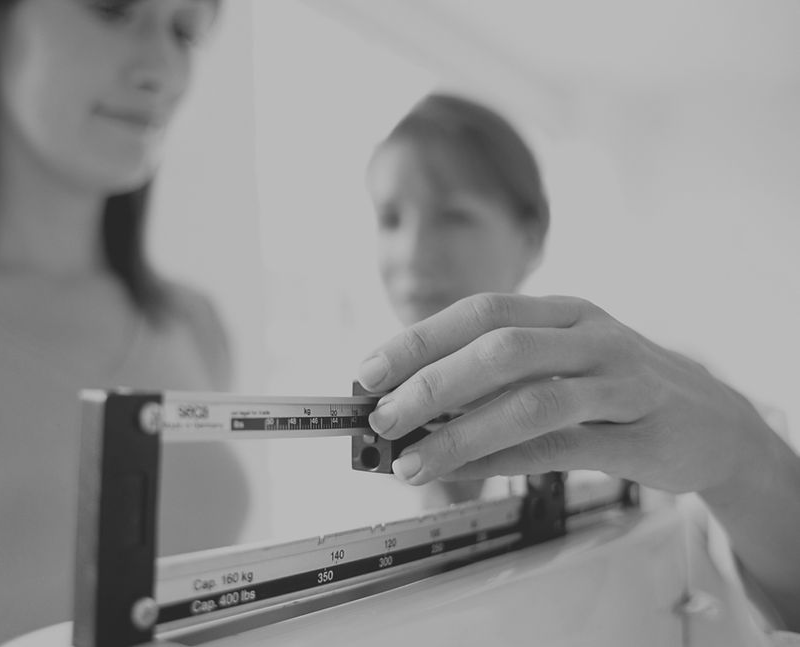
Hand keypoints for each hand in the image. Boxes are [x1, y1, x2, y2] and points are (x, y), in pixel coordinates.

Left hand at [358, 293, 777, 493]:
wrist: (715, 419)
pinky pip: (561, 447)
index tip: (368, 372)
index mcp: (564, 311)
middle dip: (430, 384)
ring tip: (411, 461)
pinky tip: (465, 473)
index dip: (419, 340)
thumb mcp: (564, 360)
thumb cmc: (618, 387)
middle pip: (500, 349)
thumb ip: (500, 374)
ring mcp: (621, 382)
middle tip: (382, 419)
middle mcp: (591, 337)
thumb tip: (415, 402)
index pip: (480, 312)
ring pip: (531, 400)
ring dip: (461, 432)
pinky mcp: (641, 434)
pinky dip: (504, 460)